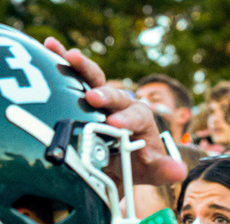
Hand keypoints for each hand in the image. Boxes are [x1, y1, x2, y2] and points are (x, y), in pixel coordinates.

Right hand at [43, 37, 185, 189]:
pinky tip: (49, 45)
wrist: (118, 159)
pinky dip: (61, 59)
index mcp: (140, 118)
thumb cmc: (136, 162)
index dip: (126, 118)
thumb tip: (179, 172)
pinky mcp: (82, 94)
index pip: (137, 115)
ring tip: (68, 57)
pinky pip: (72, 75)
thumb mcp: (151, 169)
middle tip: (93, 98)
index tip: (114, 123)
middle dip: (104, 95)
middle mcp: (122, 103)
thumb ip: (164, 169)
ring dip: (81, 66)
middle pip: (115, 93)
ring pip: (94, 78)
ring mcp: (101, 96)